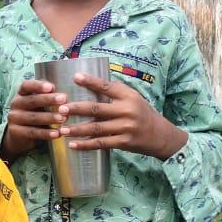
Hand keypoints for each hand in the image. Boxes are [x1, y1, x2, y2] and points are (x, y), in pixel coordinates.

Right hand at [0, 80, 67, 158]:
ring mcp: (14, 118)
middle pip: (32, 100)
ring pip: (33, 117)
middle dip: (48, 100)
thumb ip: (48, 97)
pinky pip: (32, 132)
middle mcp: (15, 104)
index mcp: (21, 93)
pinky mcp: (15, 132)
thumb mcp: (39, 103)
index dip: (38, 85)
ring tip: (63, 118)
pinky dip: (46, 133)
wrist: (19, 135)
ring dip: (49, 118)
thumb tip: (63, 96)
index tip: (51, 87)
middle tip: (63, 100)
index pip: (27, 86)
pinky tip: (57, 133)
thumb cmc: (35, 113)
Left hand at [57, 73, 186, 157]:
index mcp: (128, 96)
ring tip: (62, 130)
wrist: (161, 135)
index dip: (91, 81)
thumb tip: (91, 82)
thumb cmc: (142, 113)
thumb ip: (116, 92)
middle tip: (61, 109)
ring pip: (96, 128)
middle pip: (97, 109)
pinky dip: (86, 145)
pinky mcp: (124, 142)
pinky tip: (73, 145)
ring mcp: (125, 127)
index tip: (75, 77)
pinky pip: (101, 144)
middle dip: (77, 109)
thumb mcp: (134, 98)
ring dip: (77, 129)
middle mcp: (127, 111)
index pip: (107, 87)